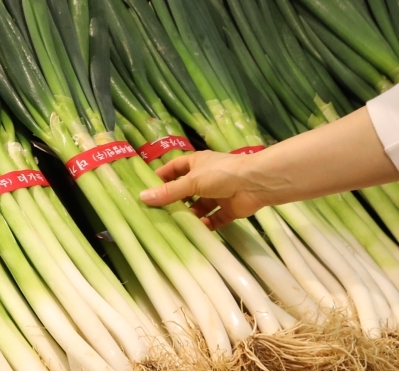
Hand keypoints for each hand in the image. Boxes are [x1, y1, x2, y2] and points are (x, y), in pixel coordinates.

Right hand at [139, 150, 266, 228]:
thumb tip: (143, 197)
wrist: (255, 184)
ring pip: (200, 207)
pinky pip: (214, 219)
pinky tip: (195, 234)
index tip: (148, 189)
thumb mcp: (191, 181)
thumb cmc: (220, 174)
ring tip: (173, 227)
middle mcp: (206, 178)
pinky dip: (206, 226)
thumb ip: (169, 192)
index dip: (162, 177)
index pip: (175, 168)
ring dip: (190, 216)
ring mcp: (218, 194)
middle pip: (186, 190)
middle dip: (175, 201)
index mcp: (197, 163)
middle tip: (157, 215)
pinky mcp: (228, 209)